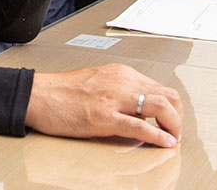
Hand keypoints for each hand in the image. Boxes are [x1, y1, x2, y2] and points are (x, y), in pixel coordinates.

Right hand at [25, 64, 181, 146]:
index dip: (172, 108)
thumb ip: (120, 93)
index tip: (172, 121)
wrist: (38, 95)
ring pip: (160, 107)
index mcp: (120, 73)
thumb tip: (139, 112)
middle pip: (167, 95)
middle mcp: (121, 81)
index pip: (159, 87)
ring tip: (173, 138)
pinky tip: (164, 143)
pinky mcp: (104, 116)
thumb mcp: (98, 83)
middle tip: (175, 132)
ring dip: (173, 125)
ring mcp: (113, 98)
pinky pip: (140, 126)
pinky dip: (158, 136)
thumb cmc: (62, 92)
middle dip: (178, 116)